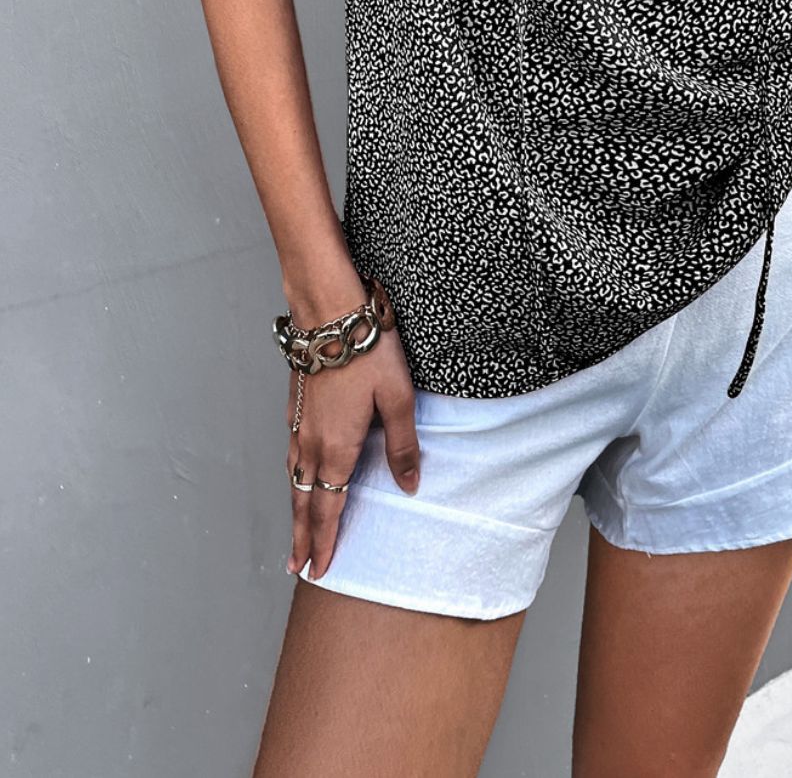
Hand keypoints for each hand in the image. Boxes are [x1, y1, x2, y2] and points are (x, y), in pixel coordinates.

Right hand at [285, 314, 419, 581]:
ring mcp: (299, 424)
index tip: (320, 568)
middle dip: (301, 537)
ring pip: (293, 478)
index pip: (329, 507)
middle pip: (303, 501)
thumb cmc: (367, 351)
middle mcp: (312, 443)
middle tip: (297, 567)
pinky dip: (291, 477)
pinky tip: (296, 476)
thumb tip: (410, 485)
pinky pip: (290, 454)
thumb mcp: (399, 398)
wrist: (328, 312)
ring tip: (295, 533)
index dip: (324, 541)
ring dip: (294, 509)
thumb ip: (403, 444)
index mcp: (338, 448)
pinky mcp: (295, 406)